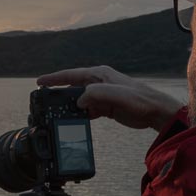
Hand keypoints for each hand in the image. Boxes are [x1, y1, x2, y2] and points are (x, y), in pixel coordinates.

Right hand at [36, 65, 183, 131]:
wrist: (155, 111)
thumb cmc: (139, 100)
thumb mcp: (115, 95)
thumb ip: (95, 95)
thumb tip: (79, 101)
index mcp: (99, 75)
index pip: (71, 75)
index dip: (54, 79)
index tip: (40, 83)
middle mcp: (99, 82)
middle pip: (73, 87)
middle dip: (59, 94)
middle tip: (45, 101)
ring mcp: (103, 95)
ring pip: (80, 100)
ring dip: (70, 107)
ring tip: (58, 114)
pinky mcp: (106, 107)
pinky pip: (88, 110)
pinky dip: (81, 114)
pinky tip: (76, 120)